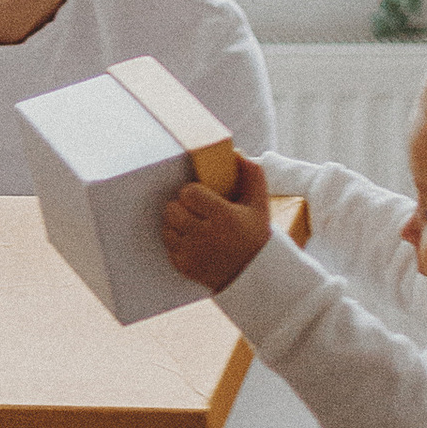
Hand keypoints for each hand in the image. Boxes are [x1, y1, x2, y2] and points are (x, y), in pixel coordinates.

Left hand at [161, 154, 273, 292]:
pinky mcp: (185, 267)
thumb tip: (236, 153)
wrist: (256, 274)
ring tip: (193, 224)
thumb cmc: (256, 234)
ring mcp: (193, 253)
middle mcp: (206, 236)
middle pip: (173, 209)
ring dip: (177, 223)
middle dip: (182, 207)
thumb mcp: (260, 203)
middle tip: (195, 210)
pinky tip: (193, 241)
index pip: (188, 193)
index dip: (193, 192)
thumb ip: (252, 174)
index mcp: (224, 217)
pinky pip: (169, 245)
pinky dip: (177, 241)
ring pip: (167, 226)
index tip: (202, 197)